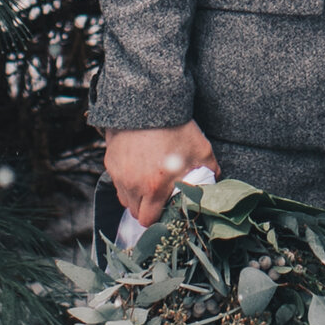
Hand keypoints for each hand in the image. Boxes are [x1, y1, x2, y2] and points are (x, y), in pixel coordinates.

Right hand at [101, 122, 215, 226]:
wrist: (149, 103)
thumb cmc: (177, 128)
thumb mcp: (201, 150)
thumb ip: (209, 173)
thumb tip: (214, 187)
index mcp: (155, 187)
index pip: (149, 220)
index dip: (158, 219)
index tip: (166, 210)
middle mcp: (133, 185)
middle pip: (135, 212)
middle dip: (147, 209)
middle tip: (160, 196)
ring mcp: (119, 174)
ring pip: (125, 199)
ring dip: (136, 196)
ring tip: (149, 182)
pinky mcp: (110, 162)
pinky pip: (117, 182)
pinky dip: (127, 181)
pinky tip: (139, 167)